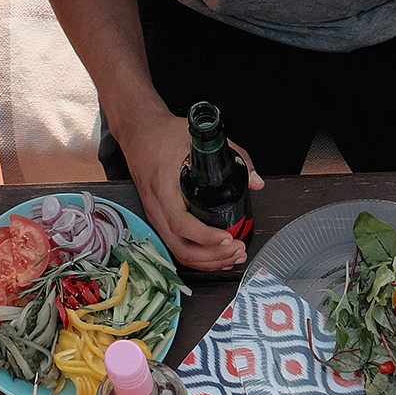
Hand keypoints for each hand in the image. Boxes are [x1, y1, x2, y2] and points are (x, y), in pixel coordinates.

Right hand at [119, 110, 260, 270]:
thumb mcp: (201, 138)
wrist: (139, 133)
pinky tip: (217, 257)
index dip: (205, 236)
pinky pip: (176, 247)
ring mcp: (155, 216)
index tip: (227, 237)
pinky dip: (198, 257)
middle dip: (211, 256)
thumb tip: (256, 181)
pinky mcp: (158, 220)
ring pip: (178, 252)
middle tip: (236, 250)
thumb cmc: (164, 135)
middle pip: (180, 246)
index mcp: (164, 185)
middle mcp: (157, 206)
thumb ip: (235, 157)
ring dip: (207, 261)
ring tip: (232, 256)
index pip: (180, 222)